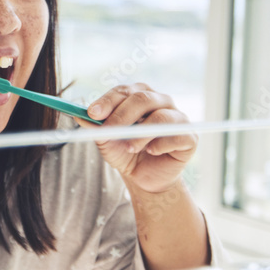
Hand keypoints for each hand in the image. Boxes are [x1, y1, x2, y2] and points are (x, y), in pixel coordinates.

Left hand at [80, 84, 196, 194]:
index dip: (108, 101)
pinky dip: (160, 144)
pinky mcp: (189, 137)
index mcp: (139, 96)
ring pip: (160, 116)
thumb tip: (79, 116)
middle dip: (122, 115)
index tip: (92, 113)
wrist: (145, 178)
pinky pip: (176, 135)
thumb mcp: (106, 141)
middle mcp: (161, 101)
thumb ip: (94, 127)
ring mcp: (178, 118)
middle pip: (142, 98)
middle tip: (108, 131)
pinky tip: (151, 152)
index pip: (124, 91)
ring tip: (129, 148)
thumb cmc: (126, 153)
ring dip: (140, 133)